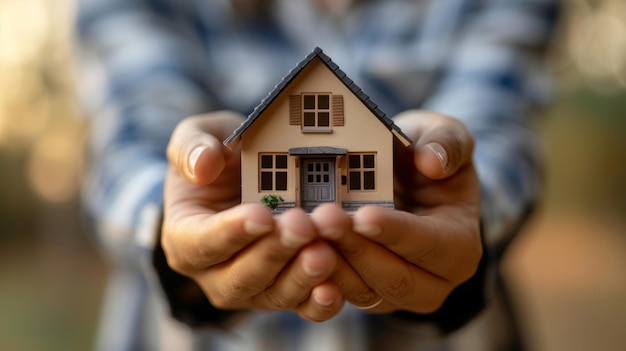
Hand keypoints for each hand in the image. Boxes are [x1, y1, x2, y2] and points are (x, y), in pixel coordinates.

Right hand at [161, 111, 373, 320]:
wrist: (243, 181)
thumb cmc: (219, 160)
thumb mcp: (197, 137)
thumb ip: (191, 148)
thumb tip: (203, 165)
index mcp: (185, 237)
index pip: (203, 242)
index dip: (232, 232)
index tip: (261, 215)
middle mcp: (214, 274)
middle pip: (241, 276)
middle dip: (274, 253)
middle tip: (302, 227)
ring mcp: (252, 289)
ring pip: (273, 295)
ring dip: (300, 276)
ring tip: (324, 252)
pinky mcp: (284, 293)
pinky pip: (301, 308)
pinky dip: (318, 303)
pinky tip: (334, 289)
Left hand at [313, 111, 481, 313]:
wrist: (403, 185)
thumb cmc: (424, 159)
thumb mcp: (443, 135)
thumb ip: (448, 142)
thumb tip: (433, 162)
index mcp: (459, 247)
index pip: (428, 244)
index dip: (395, 231)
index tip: (363, 214)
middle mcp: (433, 283)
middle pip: (393, 276)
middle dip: (354, 248)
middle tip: (321, 219)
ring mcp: (397, 296)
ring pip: (362, 290)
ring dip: (330, 263)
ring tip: (303, 230)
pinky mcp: (366, 295)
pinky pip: (340, 293)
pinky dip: (317, 272)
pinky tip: (296, 245)